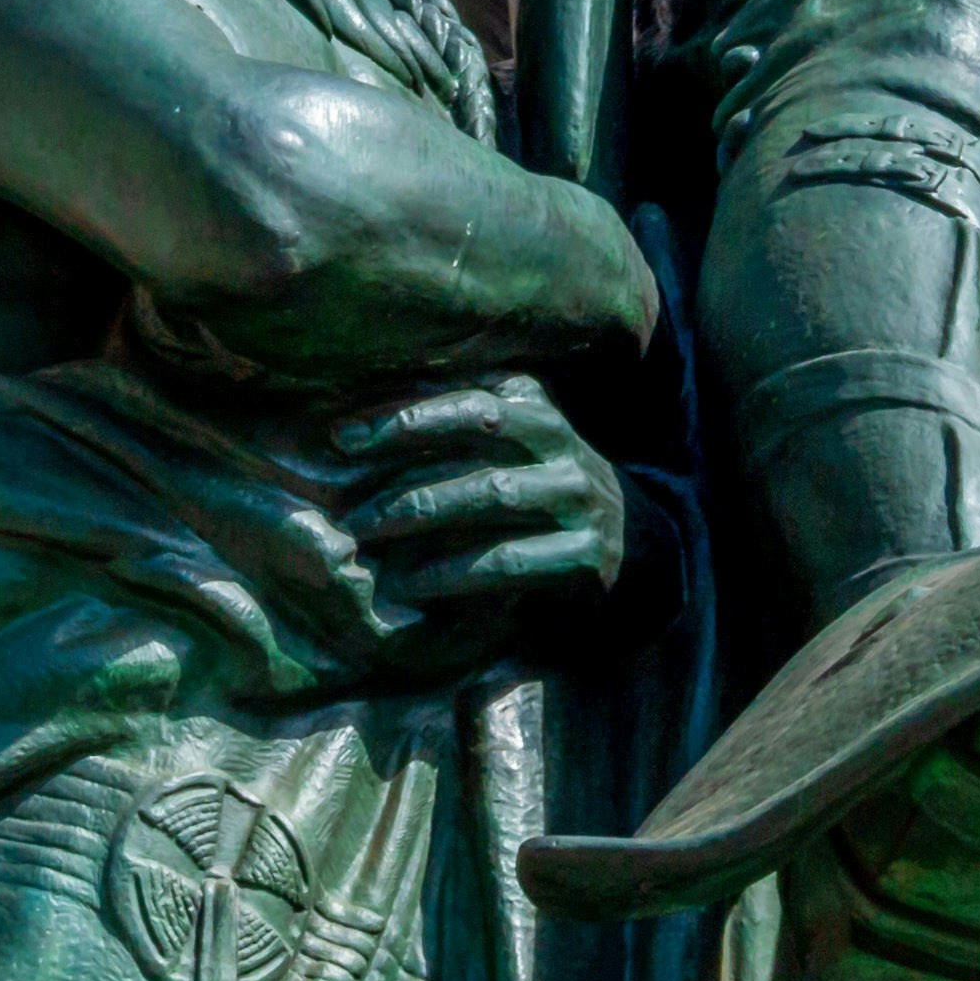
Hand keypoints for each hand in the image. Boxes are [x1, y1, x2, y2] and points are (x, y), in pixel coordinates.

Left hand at [330, 373, 625, 614]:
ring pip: (492, 492)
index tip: (340, 437)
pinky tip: (413, 583)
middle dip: (404, 456)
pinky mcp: (585, 555)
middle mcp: (562, 444)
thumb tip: (357, 424)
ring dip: (422, 511)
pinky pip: (510, 559)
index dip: (402, 412)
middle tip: (346, 494)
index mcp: (538, 408)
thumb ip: (457, 429)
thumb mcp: (513, 450)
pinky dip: (455, 570)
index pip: (465, 397)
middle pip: (480, 429)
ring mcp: (578, 498)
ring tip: (366, 534)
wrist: (640, 553)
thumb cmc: (544, 495)